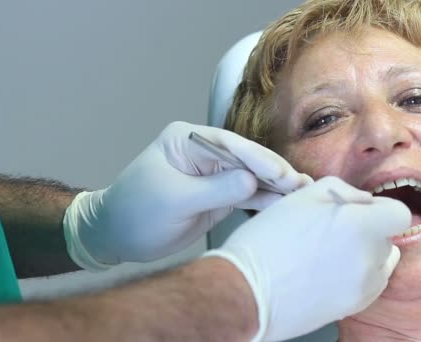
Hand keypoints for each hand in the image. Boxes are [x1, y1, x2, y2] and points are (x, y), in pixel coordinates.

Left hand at [63, 121, 312, 270]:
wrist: (115, 236)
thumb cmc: (135, 213)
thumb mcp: (173, 200)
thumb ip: (214, 190)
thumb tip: (252, 182)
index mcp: (188, 140)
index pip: (231, 146)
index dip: (260, 161)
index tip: (284, 175)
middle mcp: (205, 152)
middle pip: (247, 159)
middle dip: (275, 173)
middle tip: (304, 186)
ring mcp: (213, 174)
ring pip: (251, 177)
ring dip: (276, 187)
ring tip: (305, 194)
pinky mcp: (218, 194)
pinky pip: (246, 195)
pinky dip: (265, 200)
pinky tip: (286, 204)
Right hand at [204, 176, 410, 341]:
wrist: (247, 290)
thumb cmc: (269, 240)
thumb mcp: (303, 196)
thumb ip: (343, 190)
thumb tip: (364, 201)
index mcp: (361, 226)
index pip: (400, 214)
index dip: (381, 209)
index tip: (361, 211)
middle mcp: (370, 259)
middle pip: (387, 239)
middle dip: (367, 231)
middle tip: (332, 231)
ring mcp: (364, 288)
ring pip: (380, 264)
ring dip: (363, 255)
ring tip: (326, 254)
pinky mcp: (353, 308)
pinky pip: (368, 286)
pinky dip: (356, 277)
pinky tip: (325, 273)